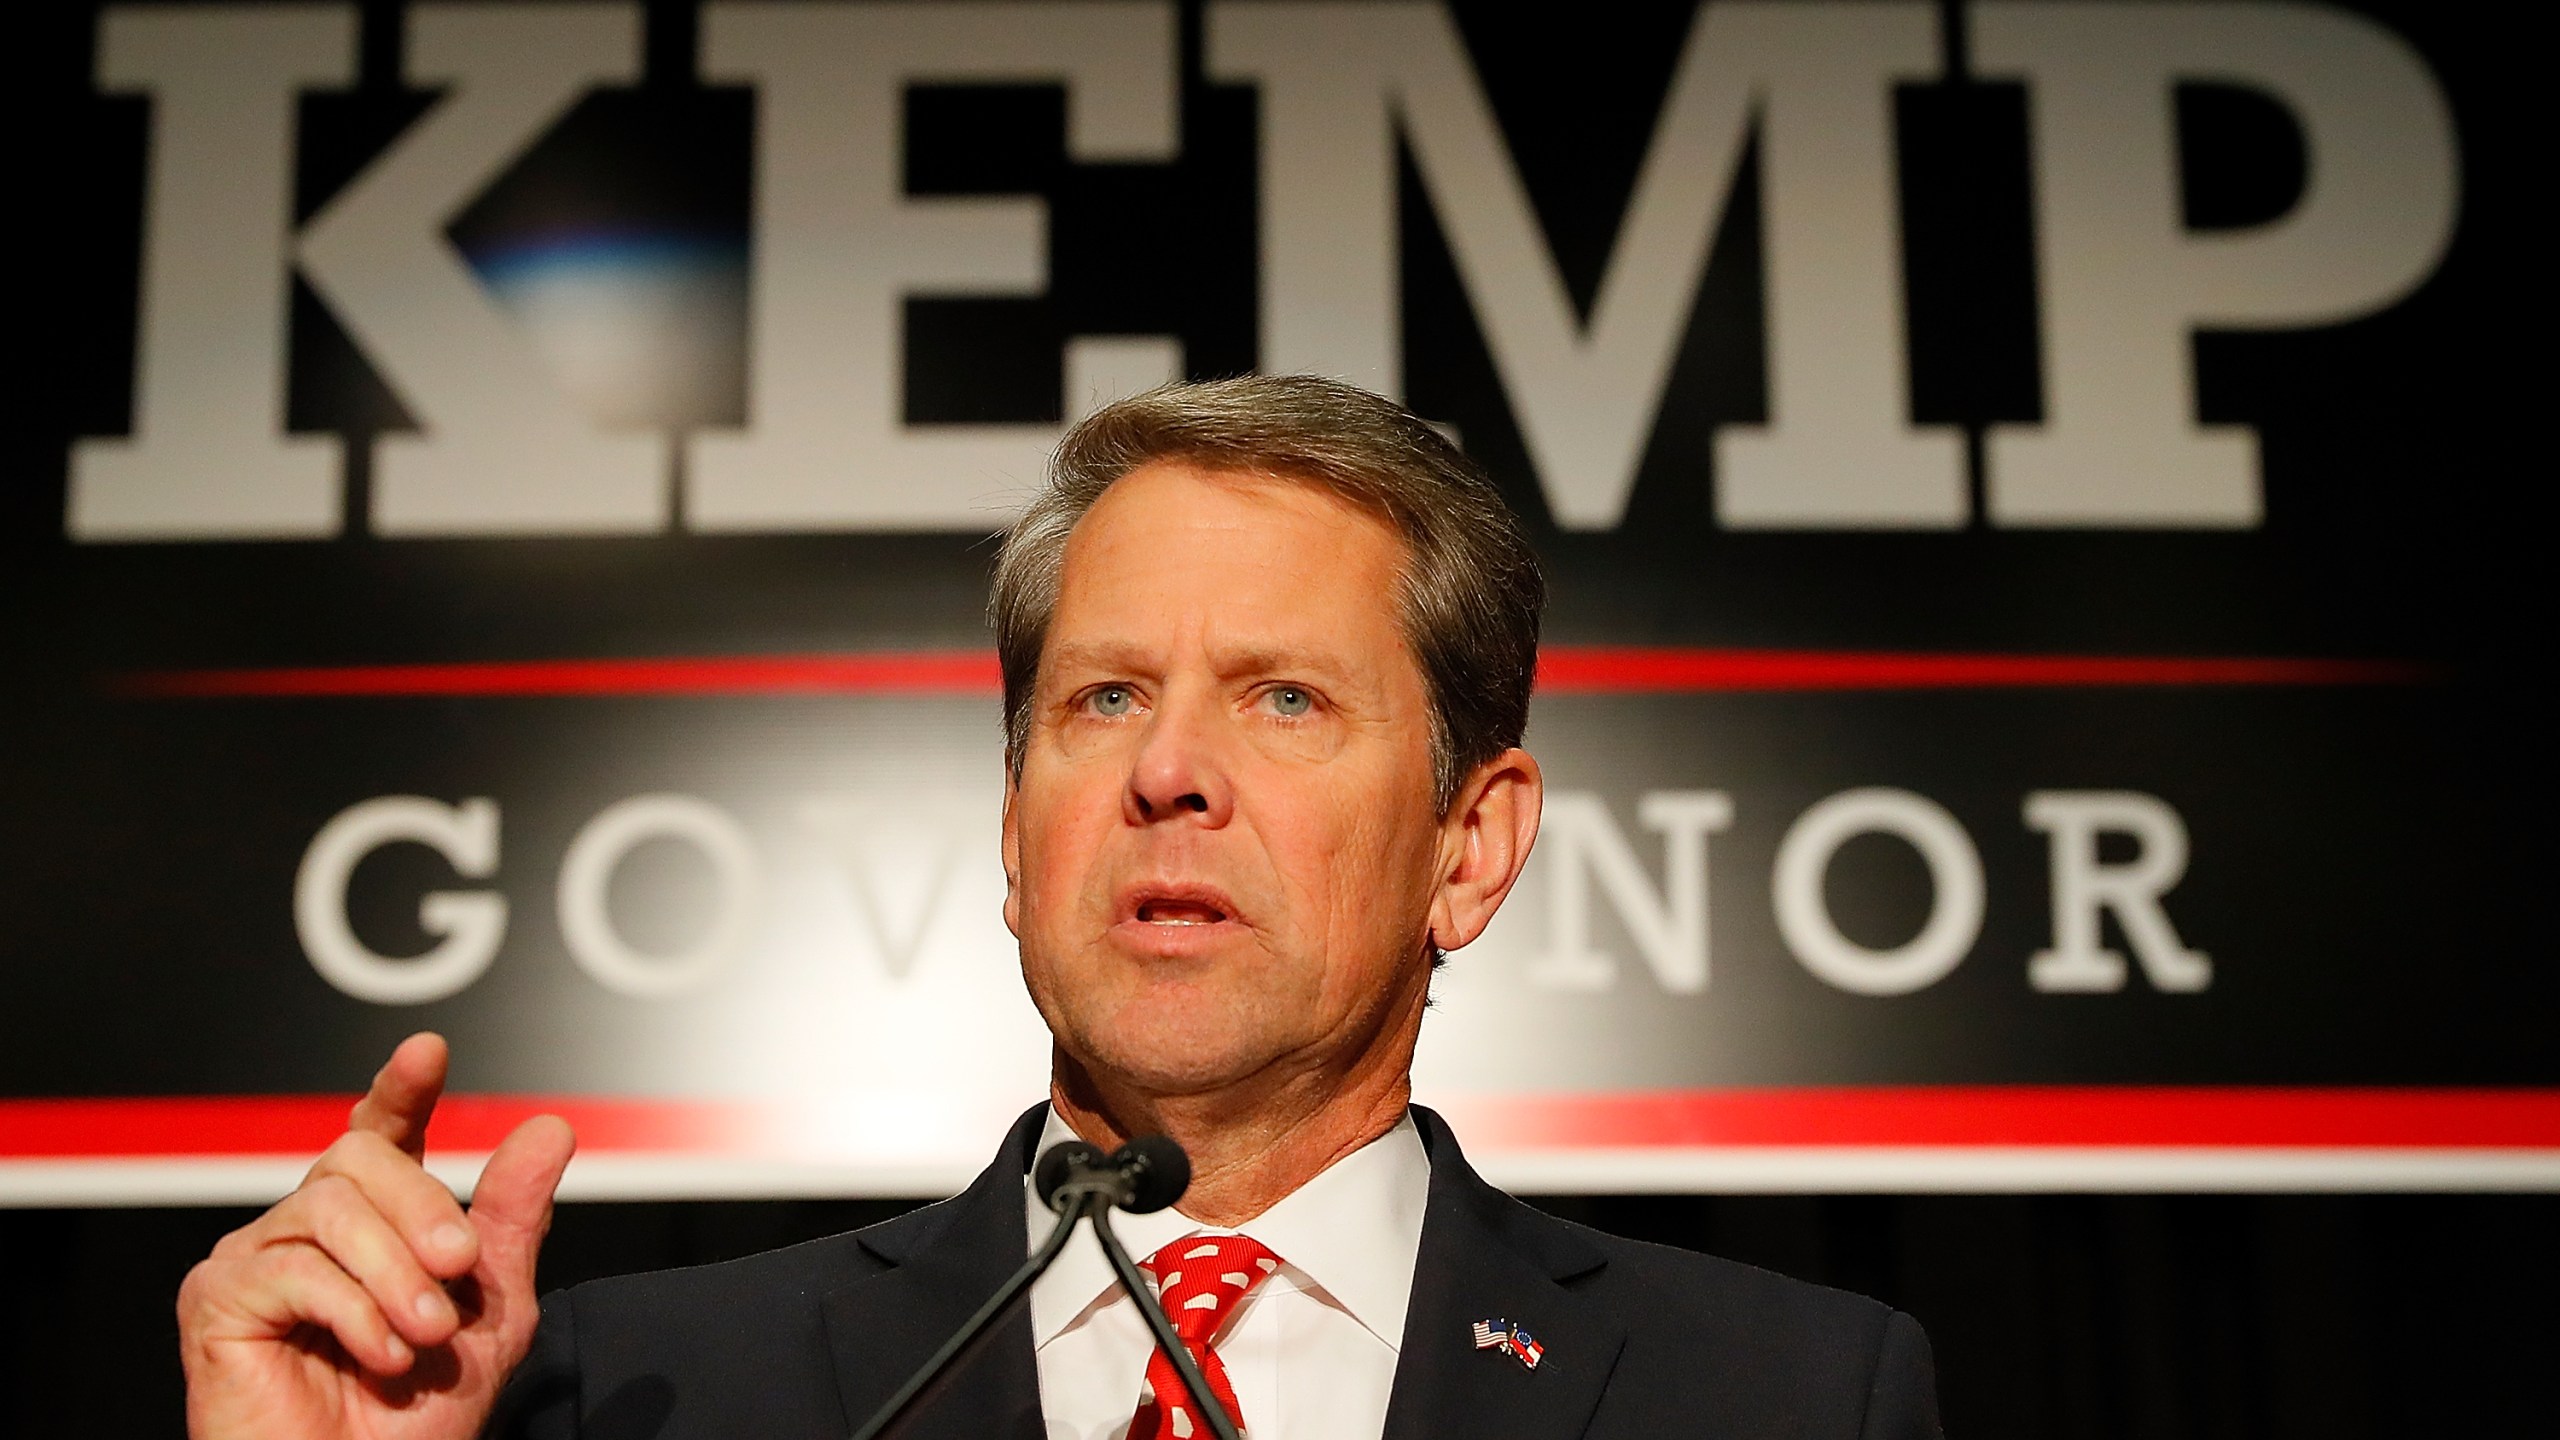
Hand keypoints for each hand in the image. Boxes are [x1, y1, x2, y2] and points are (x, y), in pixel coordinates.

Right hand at [178, 1033, 575, 1439]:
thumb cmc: (418, 1418)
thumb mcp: (491, 1309)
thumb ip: (511, 1219)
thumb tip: (550, 1126)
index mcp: (371, 1221)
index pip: (380, 1134)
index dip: (400, 1089)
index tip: (428, 1052)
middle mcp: (306, 1228)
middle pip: (356, 1158)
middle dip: (420, 1208)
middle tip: (457, 1272)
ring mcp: (254, 1259)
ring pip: (327, 1208)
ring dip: (394, 1274)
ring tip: (424, 1335)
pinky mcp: (216, 1301)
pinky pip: (290, 1268)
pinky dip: (353, 1311)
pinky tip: (382, 1356)